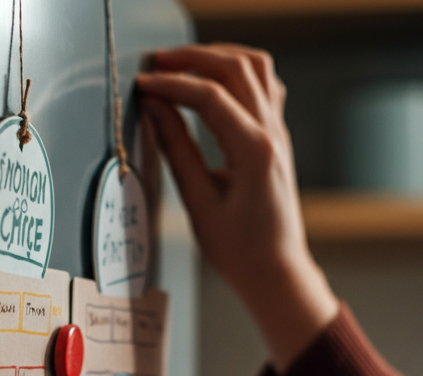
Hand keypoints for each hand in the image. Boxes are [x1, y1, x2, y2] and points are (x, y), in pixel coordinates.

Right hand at [137, 44, 338, 370]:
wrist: (275, 270)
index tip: (143, 85)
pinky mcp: (276, 138)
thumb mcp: (199, 204)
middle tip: (156, 64)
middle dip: (192, 58)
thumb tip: (156, 112)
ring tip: (182, 64)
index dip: (171, 85)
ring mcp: (279, 132)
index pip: (209, 97)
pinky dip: (236, 72)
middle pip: (235, 68)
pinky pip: (264, 85)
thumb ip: (177, 152)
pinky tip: (213, 81)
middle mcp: (272, 133)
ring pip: (255, 67)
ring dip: (217, 57)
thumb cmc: (240, 250)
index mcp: (254, 152)